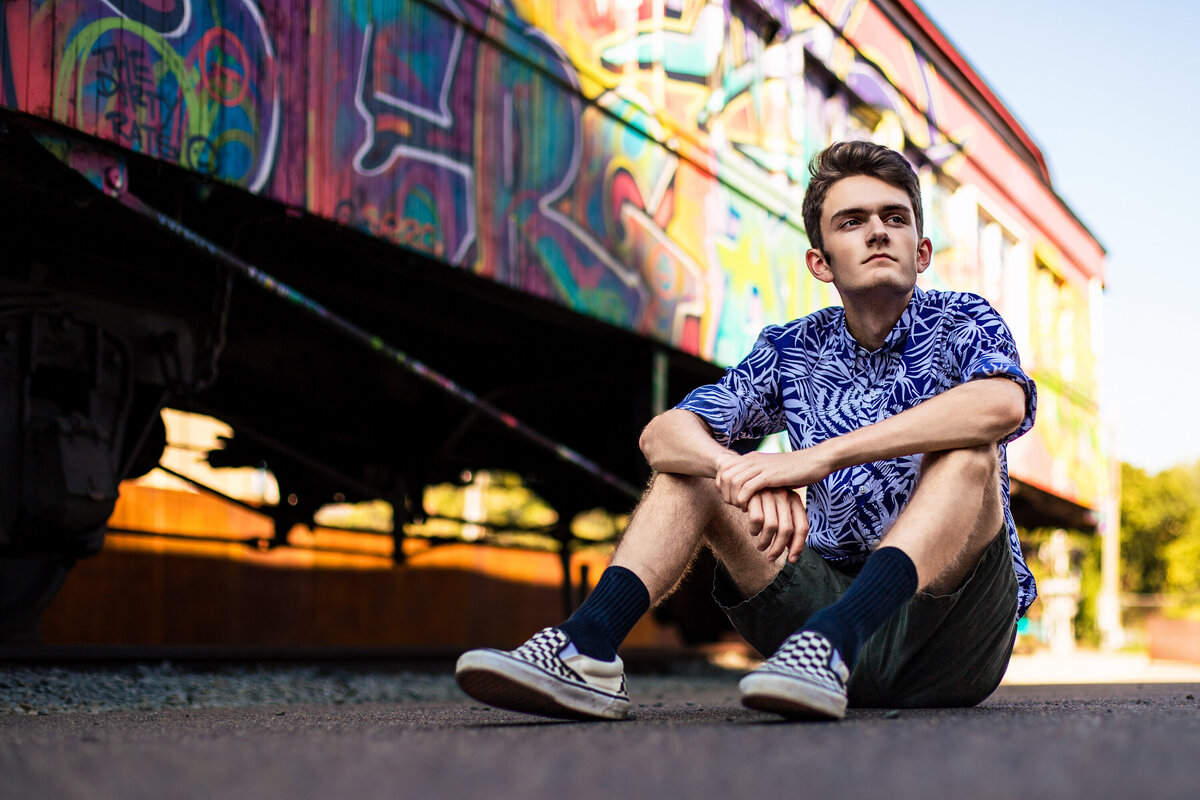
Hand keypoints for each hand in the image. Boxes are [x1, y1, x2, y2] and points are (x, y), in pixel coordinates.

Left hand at [715, 449, 831, 509]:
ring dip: (733, 497)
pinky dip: (744, 500)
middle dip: (725, 492)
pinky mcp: (770, 476)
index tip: (729, 497)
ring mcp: (760, 467)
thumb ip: (758, 474)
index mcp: (751, 457)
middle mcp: (752, 460)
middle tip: (733, 505)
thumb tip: (748, 486)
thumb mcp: (771, 469)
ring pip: (732, 481)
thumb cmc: (796, 469)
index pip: (723, 468)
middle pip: (724, 474)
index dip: (721, 484)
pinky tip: (749, 508)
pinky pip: (747, 488)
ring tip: (741, 508)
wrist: (815, 461)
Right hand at [745, 488, 808, 562]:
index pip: (803, 527)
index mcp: (795, 500)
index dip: (799, 546)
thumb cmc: (763, 498)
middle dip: (778, 548)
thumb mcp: (779, 508)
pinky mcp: (754, 494)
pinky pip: (756, 519)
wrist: (743, 476)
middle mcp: (785, 496)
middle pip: (787, 529)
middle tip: (771, 558)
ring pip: (771, 526)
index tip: (792, 560)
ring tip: (761, 547)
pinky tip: (752, 531)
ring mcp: (769, 494)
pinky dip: (754, 529)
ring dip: (765, 542)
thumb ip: (788, 526)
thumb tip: (794, 552)